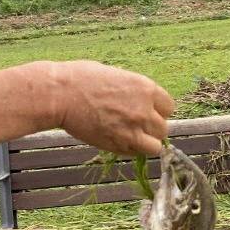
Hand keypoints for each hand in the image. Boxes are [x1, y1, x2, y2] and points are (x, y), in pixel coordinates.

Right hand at [49, 61, 174, 155]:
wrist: (61, 95)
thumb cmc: (81, 78)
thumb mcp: (115, 75)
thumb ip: (132, 90)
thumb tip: (137, 98)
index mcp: (145, 88)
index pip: (169, 107)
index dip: (158, 111)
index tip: (148, 112)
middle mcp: (145, 110)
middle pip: (163, 128)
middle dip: (152, 128)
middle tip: (135, 126)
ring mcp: (134, 130)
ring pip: (155, 146)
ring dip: (146, 143)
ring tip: (131, 138)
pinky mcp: (120, 145)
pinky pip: (136, 154)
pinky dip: (131, 150)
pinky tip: (118, 140)